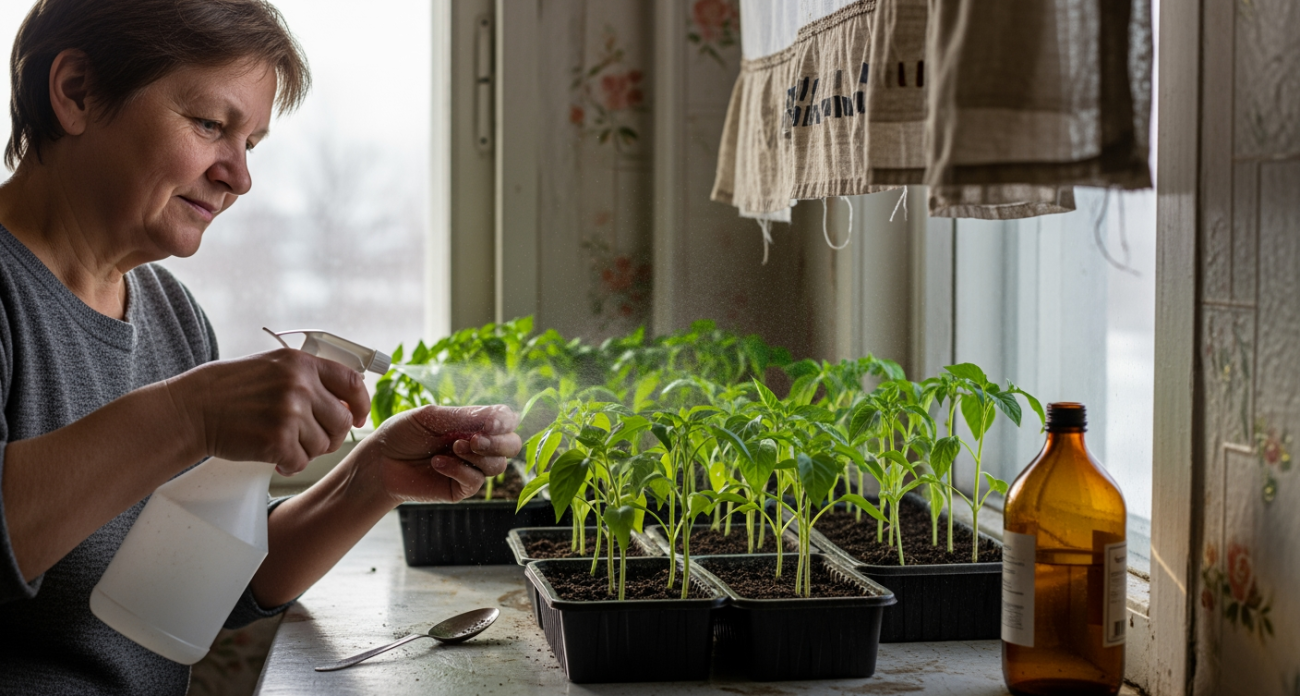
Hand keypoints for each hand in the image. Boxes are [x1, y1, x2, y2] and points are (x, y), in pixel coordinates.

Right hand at [171, 349, 370, 473]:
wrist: (192, 408)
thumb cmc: (230, 389)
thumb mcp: (273, 367)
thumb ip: (308, 378)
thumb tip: (346, 401)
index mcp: (301, 363)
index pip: (352, 381)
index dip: (361, 403)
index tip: (358, 417)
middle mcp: (299, 385)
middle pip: (341, 420)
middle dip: (331, 436)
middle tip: (314, 441)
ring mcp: (289, 412)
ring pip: (321, 445)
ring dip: (305, 451)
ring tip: (283, 444)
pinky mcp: (277, 440)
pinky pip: (301, 462)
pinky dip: (290, 465)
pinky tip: (275, 458)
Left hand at [356, 404, 521, 504]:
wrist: (379, 461)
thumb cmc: (403, 434)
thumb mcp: (432, 417)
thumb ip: (465, 416)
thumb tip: (498, 416)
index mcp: (473, 423)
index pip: (506, 420)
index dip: (506, 421)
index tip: (493, 422)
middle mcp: (477, 445)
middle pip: (512, 445)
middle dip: (499, 443)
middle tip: (475, 440)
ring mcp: (471, 467)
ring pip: (498, 465)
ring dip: (479, 456)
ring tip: (453, 448)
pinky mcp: (461, 488)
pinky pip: (475, 481)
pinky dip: (459, 469)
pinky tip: (438, 463)